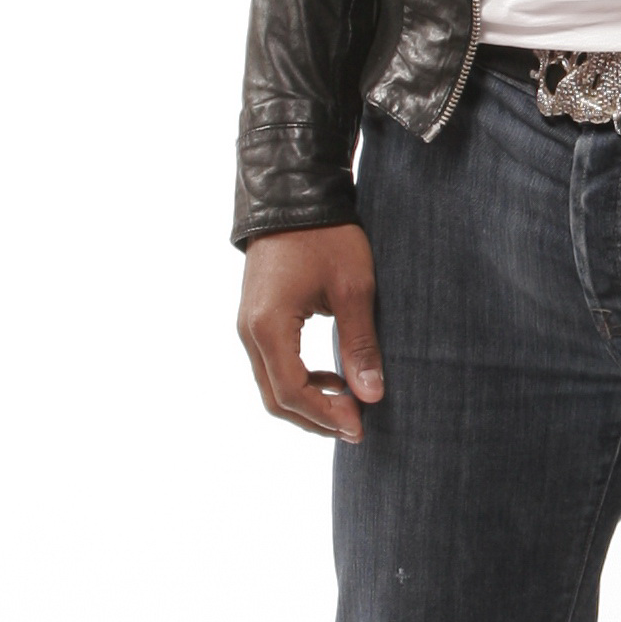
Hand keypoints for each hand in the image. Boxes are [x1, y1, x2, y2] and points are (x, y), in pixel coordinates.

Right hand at [237, 224, 384, 441]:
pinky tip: (333, 378)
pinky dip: (300, 381)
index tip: (360, 426)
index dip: (326, 416)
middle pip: (275, 397)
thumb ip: (360, 345)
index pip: (291, 392)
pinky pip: (272, 364)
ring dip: (308, 402)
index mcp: (269, 326)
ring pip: (271, 384)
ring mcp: (248, 325)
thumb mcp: (354, 289)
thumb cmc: (327, 237)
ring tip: (349, 405)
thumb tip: (372, 396)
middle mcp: (249, 331)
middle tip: (357, 425)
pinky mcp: (256, 318)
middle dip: (316, 418)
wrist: (294, 195)